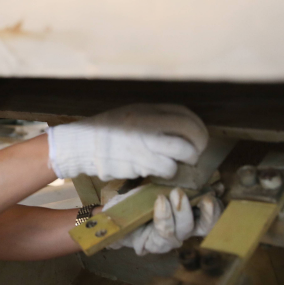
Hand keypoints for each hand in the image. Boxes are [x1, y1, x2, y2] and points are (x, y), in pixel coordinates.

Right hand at [46, 104, 207, 180]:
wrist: (84, 143)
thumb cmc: (112, 127)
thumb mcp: (136, 111)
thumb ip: (160, 116)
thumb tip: (189, 129)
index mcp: (147, 112)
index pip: (187, 120)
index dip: (199, 131)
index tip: (199, 139)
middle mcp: (145, 129)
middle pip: (186, 142)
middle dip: (195, 152)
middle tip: (193, 155)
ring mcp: (139, 150)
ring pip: (173, 163)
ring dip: (176, 166)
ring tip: (171, 164)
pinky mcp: (133, 167)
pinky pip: (157, 172)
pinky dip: (160, 172)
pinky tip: (153, 167)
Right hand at [104, 186, 222, 255]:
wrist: (137, 208)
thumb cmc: (124, 210)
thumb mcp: (115, 213)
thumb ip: (109, 216)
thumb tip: (98, 215)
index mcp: (153, 241)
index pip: (163, 236)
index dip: (164, 220)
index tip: (159, 200)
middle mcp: (173, 238)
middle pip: (184, 231)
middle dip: (182, 213)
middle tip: (177, 192)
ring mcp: (188, 228)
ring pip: (203, 228)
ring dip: (206, 213)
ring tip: (204, 197)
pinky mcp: (199, 217)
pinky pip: (212, 218)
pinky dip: (215, 207)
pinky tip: (212, 193)